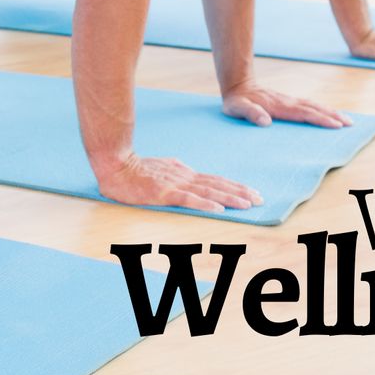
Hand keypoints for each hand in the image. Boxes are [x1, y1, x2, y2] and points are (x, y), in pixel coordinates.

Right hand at [96, 154, 262, 212]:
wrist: (115, 165)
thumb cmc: (135, 169)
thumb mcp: (162, 168)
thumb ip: (177, 173)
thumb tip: (190, 176)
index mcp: (184, 172)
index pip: (215, 180)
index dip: (234, 186)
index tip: (251, 192)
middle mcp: (185, 177)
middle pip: (217, 185)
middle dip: (240, 192)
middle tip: (259, 199)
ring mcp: (175, 185)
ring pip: (209, 192)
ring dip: (229, 198)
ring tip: (247, 204)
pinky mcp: (164, 193)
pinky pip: (189, 199)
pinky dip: (205, 204)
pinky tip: (218, 209)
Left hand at [222, 84, 351, 128]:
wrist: (238, 84)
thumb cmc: (237, 101)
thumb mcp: (237, 108)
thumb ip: (250, 113)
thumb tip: (266, 122)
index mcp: (278, 106)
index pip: (303, 113)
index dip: (319, 119)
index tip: (335, 125)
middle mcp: (287, 102)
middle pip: (314, 108)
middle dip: (332, 116)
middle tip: (350, 124)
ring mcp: (289, 100)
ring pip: (314, 106)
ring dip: (331, 112)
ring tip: (347, 120)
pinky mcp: (289, 101)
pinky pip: (310, 105)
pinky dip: (322, 110)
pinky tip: (330, 114)